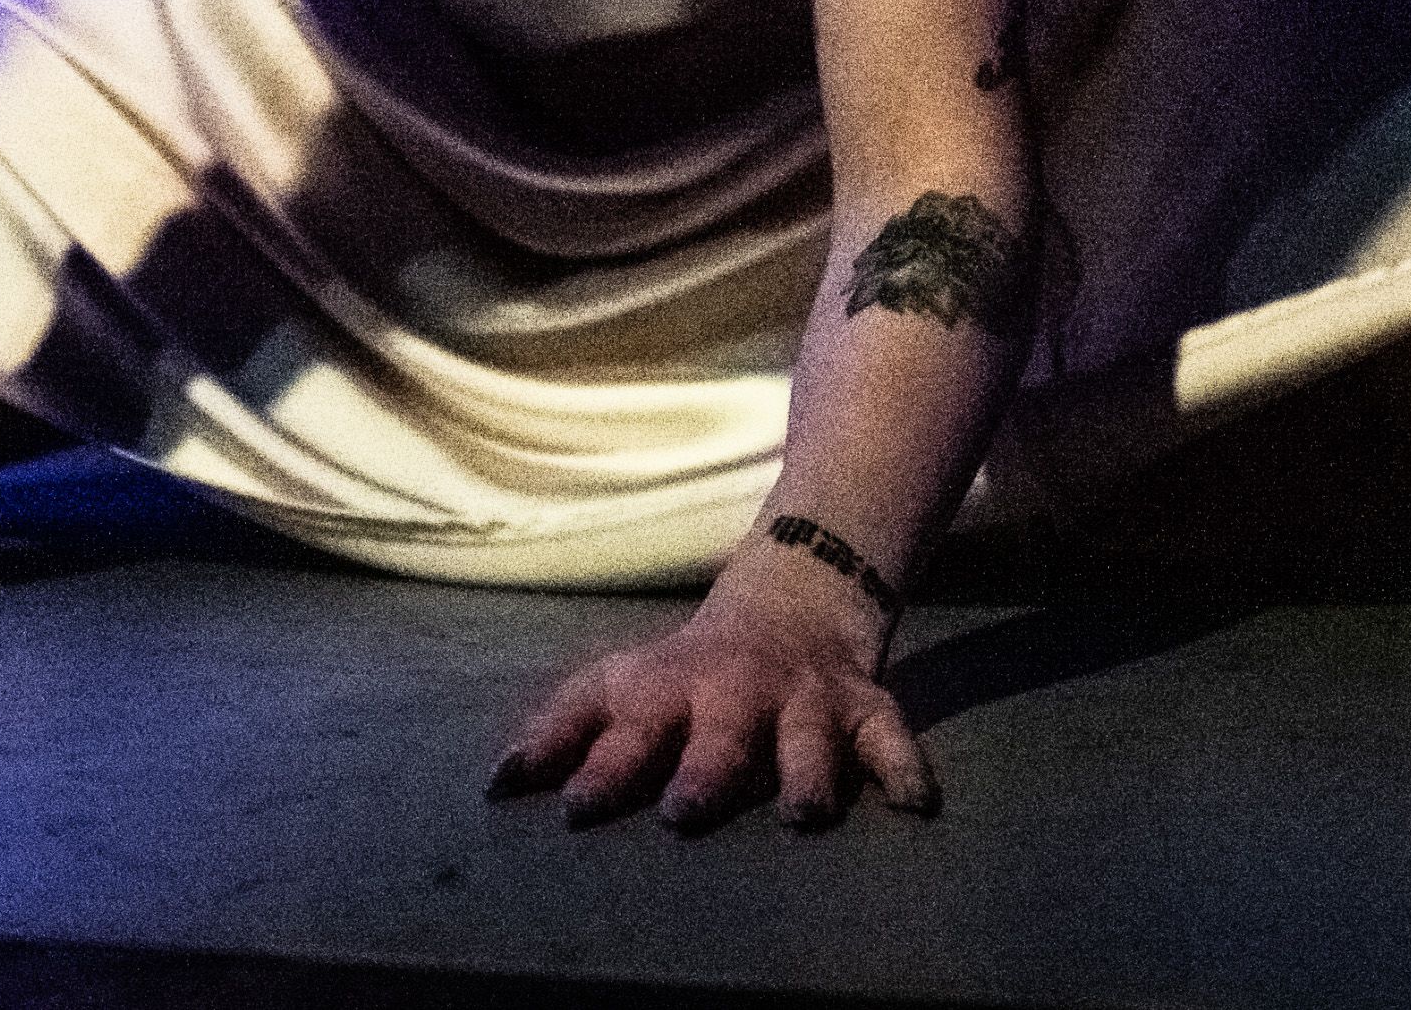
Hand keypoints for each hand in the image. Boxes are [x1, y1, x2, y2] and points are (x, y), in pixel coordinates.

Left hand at [487, 548, 935, 831]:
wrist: (794, 594)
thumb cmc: (687, 669)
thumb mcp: (622, 682)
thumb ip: (562, 730)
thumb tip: (495, 788)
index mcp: (667, 690)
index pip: (621, 727)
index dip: (597, 768)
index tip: (571, 810)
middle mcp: (733, 694)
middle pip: (716, 734)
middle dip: (704, 771)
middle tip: (685, 813)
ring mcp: (801, 699)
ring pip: (806, 737)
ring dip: (804, 773)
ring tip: (804, 814)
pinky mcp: (860, 704)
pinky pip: (889, 734)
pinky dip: (904, 764)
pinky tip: (915, 802)